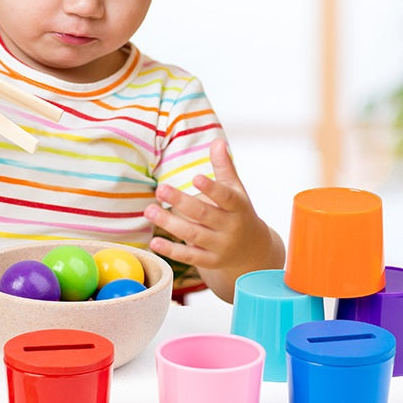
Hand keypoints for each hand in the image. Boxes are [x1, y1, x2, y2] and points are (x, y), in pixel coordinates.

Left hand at [146, 138, 282, 300]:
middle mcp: (230, 227)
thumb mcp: (236, 191)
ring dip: (170, 224)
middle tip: (160, 189)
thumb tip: (217, 141)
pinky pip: (189, 257)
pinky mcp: (210, 261)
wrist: (253, 251)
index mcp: (238, 207)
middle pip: (204, 215)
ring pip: (193, 235)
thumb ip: (224, 167)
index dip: (211, 188)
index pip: (225, 197)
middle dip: (182, 202)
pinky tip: (154, 241)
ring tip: (149, 210)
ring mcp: (220, 246)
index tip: (195, 177)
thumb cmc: (239, 213)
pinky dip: (171, 250)